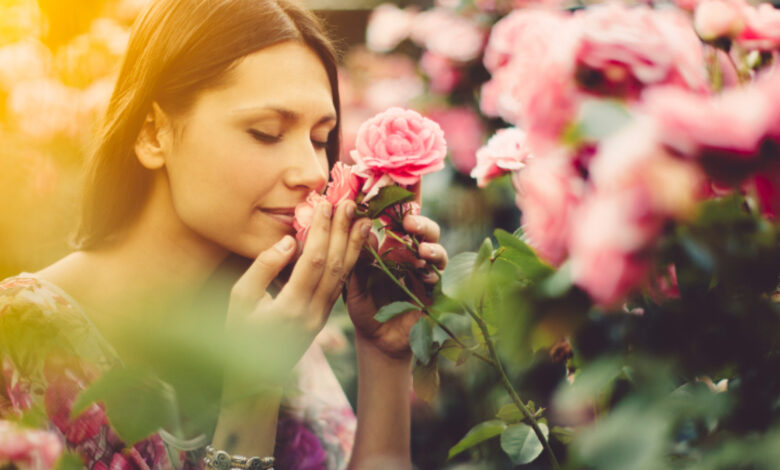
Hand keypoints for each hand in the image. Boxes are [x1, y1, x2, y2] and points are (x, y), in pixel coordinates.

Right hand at [225, 200, 370, 390]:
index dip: (321, 231)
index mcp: (290, 307)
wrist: (254, 378)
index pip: (312, 261)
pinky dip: (351, 262)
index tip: (325, 205)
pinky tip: (355, 244)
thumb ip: (263, 268)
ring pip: (343, 276)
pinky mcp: (324, 317)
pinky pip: (341, 286)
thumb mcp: (239, 300)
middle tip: (349, 203)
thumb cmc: (239, 333)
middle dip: (342, 231)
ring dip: (354, 245)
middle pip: (334, 265)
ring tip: (362, 219)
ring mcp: (322, 317)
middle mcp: (312, 313)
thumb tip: (289, 241)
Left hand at [345, 213, 447, 359]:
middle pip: (425, 231)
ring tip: (422, 250)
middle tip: (410, 223)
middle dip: (421, 223)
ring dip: (432, 247)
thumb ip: (358, 259)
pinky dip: (433, 274)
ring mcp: (425, 273)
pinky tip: (425, 276)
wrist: (378, 340)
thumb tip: (365, 229)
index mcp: (392, 248)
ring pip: (437, 251)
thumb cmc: (365, 308)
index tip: (397, 198)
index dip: (403, 207)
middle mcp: (412, 256)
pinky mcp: (434, 293)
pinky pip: (439, 279)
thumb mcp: (354, 283)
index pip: (401, 221)